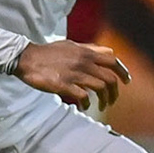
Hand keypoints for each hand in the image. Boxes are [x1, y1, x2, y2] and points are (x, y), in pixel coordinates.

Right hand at [14, 41, 130, 110]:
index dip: (123, 72)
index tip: (126, 81)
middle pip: (110, 78)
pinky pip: (83, 97)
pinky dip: (86, 104)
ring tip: (101, 107)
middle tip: (112, 100)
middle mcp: (84, 62)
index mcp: (86, 52)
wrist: (27, 58)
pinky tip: (83, 107)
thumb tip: (105, 52)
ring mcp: (75, 74)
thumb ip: (88, 49)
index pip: (113, 61)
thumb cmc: (48, 52)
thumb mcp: (71, 45)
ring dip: (103, 101)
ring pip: (100, 88)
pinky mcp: (65, 85)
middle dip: (115, 92)